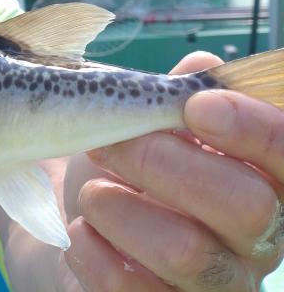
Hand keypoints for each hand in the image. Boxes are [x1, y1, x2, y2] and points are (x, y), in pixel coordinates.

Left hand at [65, 51, 283, 290]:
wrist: (73, 226)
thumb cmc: (122, 172)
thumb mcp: (145, 128)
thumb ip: (175, 98)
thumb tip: (204, 67)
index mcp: (262, 184)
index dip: (255, 129)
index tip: (196, 105)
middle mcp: (255, 243)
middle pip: (248, 207)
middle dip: (164, 164)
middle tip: (108, 145)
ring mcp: (213, 287)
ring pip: (188, 253)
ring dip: (119, 209)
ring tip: (94, 194)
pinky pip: (131, 290)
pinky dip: (91, 251)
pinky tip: (82, 233)